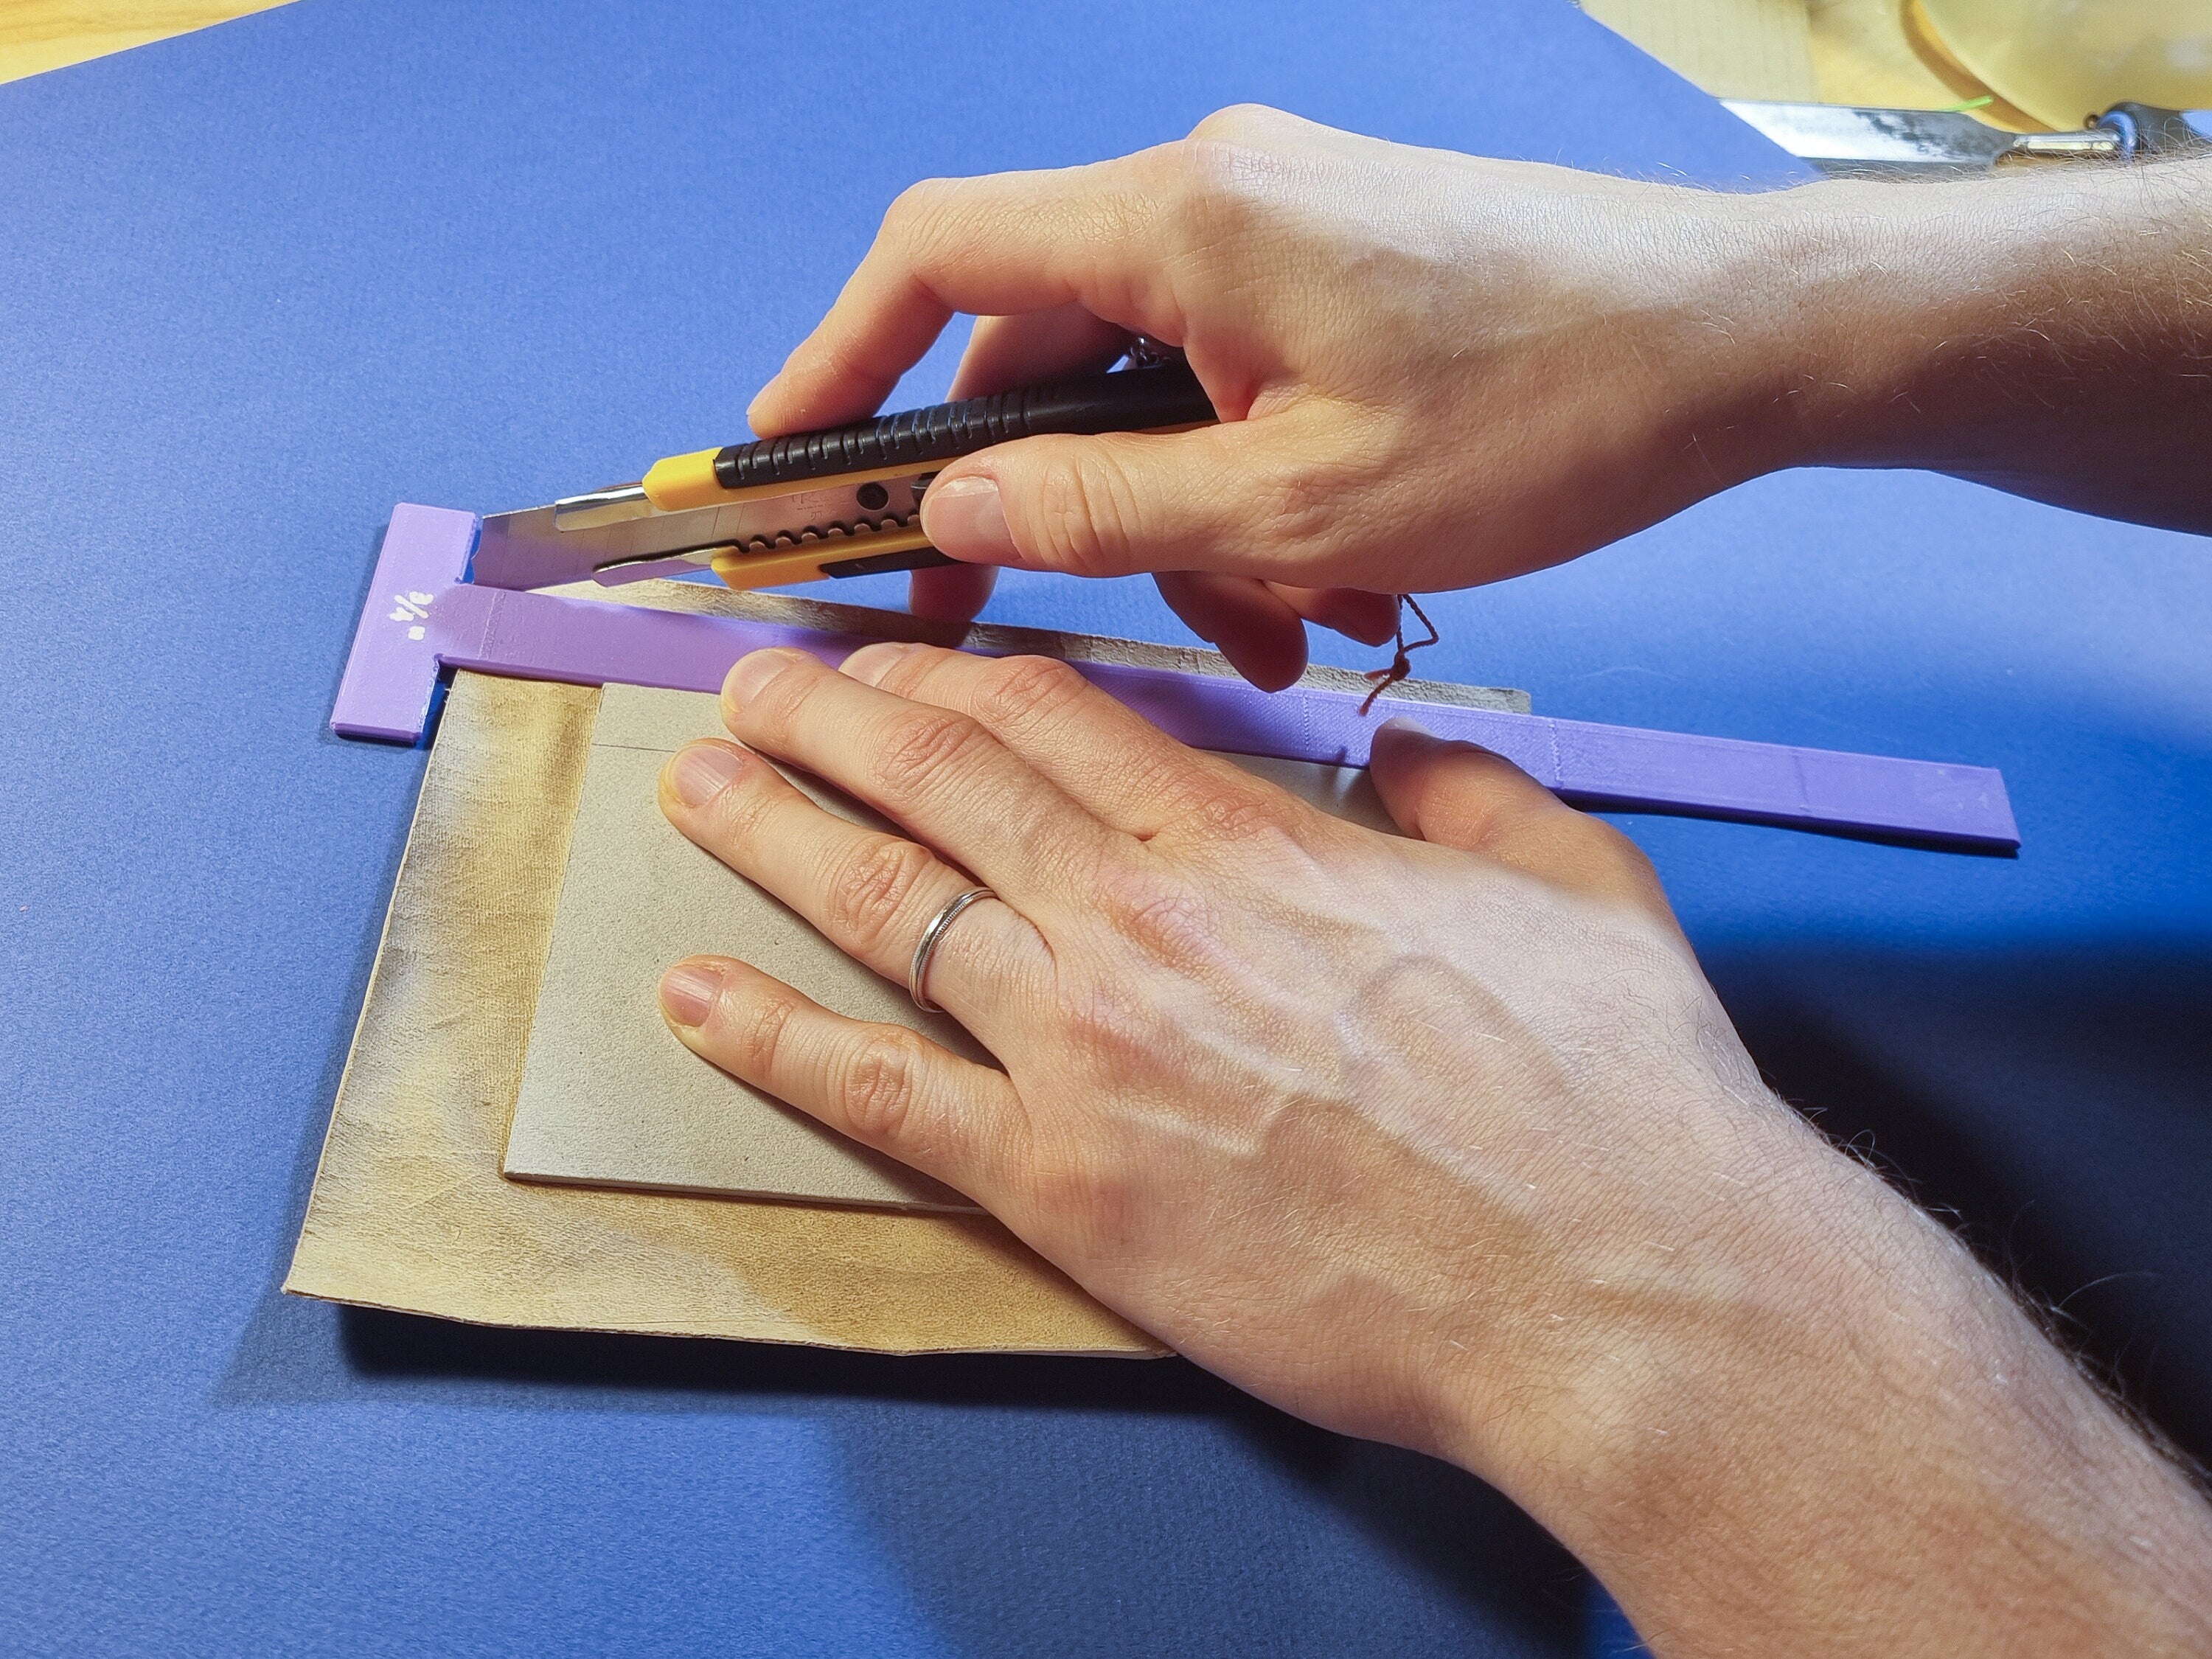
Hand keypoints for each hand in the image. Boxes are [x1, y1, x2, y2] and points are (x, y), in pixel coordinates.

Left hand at [653, 643, 2211, 1655]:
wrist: (1609, 1280)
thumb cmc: (1607, 1092)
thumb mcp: (1574, 882)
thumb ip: (1471, 791)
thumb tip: (1412, 747)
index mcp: (1252, 843)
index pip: (1062, 722)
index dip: (963, 677)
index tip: (905, 658)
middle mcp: (1141, 921)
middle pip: (948, 785)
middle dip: (839, 719)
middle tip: (759, 682)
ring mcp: (1084, 1048)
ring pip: (890, 902)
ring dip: (780, 831)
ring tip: (702, 782)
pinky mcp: (1060, 1184)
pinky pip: (880, 1095)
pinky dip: (774, 1039)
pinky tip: (697, 993)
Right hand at [748, 103, 1799, 686]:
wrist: (1744, 344)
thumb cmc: (1549, 409)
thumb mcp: (1302, 506)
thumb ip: (1108, 509)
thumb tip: (960, 508)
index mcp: (1184, 222)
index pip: (939, 256)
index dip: (837, 356)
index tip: (789, 455)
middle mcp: (1218, 198)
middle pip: (1041, 344)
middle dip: (1038, 494)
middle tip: (1008, 610)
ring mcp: (1283, 232)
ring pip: (1149, 388)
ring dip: (1173, 522)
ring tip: (1272, 633)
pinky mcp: (1341, 277)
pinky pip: (1236, 388)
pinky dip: (1247, 492)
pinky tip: (1330, 590)